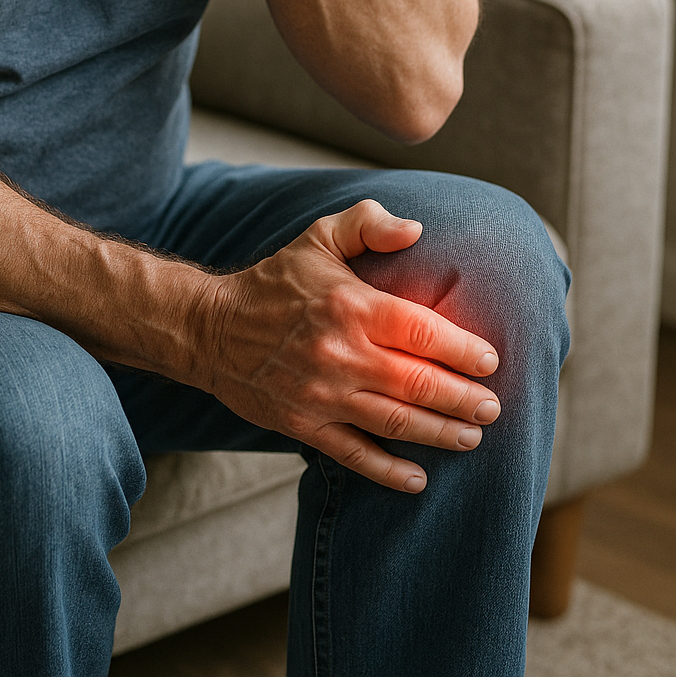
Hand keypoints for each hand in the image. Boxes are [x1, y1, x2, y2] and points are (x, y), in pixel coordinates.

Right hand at [200, 199, 500, 492]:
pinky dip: (389, 472)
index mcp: (350, 305)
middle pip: (418, 383)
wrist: (211, 327)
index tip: (490, 361)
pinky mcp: (303, 424)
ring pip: (396, 422)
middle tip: (492, 408)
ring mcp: (321, 394)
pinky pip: (354, 454)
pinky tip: (418, 479)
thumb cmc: (275, 280)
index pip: (421, 331)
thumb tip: (416, 229)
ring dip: (441, 434)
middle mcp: (340, 352)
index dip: (462, 349)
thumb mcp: (319, 237)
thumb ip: (368, 224)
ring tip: (472, 438)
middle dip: (464, 400)